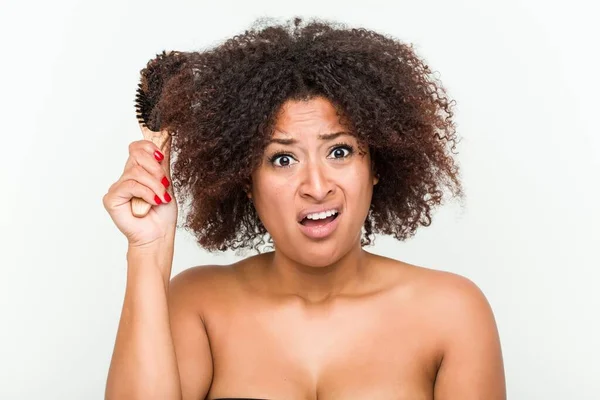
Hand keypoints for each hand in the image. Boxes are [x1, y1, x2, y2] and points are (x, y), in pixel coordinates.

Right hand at [103, 125, 177, 247]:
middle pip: (135, 154)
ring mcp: (118, 187)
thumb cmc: (162, 214)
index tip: (161, 157)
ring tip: (161, 198)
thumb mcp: (166, 183)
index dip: (149, 147)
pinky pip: (130, 186)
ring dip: (154, 185)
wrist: (158, 235)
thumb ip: (162, 164)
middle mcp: (126, 177)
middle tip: (164, 184)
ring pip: (136, 172)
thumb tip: (166, 138)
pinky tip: (154, 202)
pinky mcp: (112, 198)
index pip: (136, 147)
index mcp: (138, 171)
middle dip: (154, 167)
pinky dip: (146, 193)